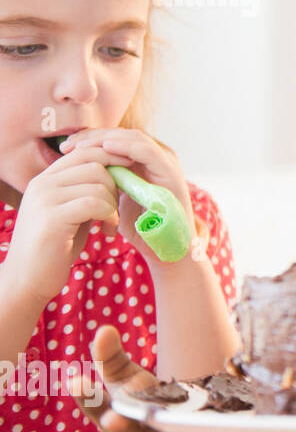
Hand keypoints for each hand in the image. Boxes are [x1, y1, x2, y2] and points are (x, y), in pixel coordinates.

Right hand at [4, 143, 135, 302]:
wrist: (28, 279)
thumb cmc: (56, 247)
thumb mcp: (71, 212)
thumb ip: (85, 192)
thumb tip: (116, 173)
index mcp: (46, 179)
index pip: (84, 152)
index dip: (111, 156)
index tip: (130, 168)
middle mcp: (42, 183)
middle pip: (95, 165)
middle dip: (115, 186)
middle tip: (115, 210)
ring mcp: (45, 198)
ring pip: (98, 184)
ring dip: (113, 205)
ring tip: (109, 225)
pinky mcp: (52, 217)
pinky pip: (94, 203)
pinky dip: (109, 216)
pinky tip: (106, 231)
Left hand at [59, 128, 195, 266]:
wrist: (165, 250)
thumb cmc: (142, 228)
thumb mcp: (117, 200)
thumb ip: (107, 182)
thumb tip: (78, 170)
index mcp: (144, 164)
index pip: (116, 140)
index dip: (90, 140)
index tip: (65, 148)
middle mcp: (157, 160)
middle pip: (123, 135)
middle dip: (93, 136)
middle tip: (68, 145)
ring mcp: (166, 164)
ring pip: (135, 138)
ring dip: (106, 139)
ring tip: (82, 145)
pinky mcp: (171, 173)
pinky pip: (148, 152)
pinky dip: (126, 146)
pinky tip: (106, 147)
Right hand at [69, 325, 242, 431]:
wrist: (182, 427)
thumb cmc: (144, 399)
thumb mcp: (126, 377)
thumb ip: (111, 356)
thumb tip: (104, 330)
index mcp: (118, 417)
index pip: (96, 407)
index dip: (86, 396)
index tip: (75, 381)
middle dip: (122, 426)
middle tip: (114, 419)